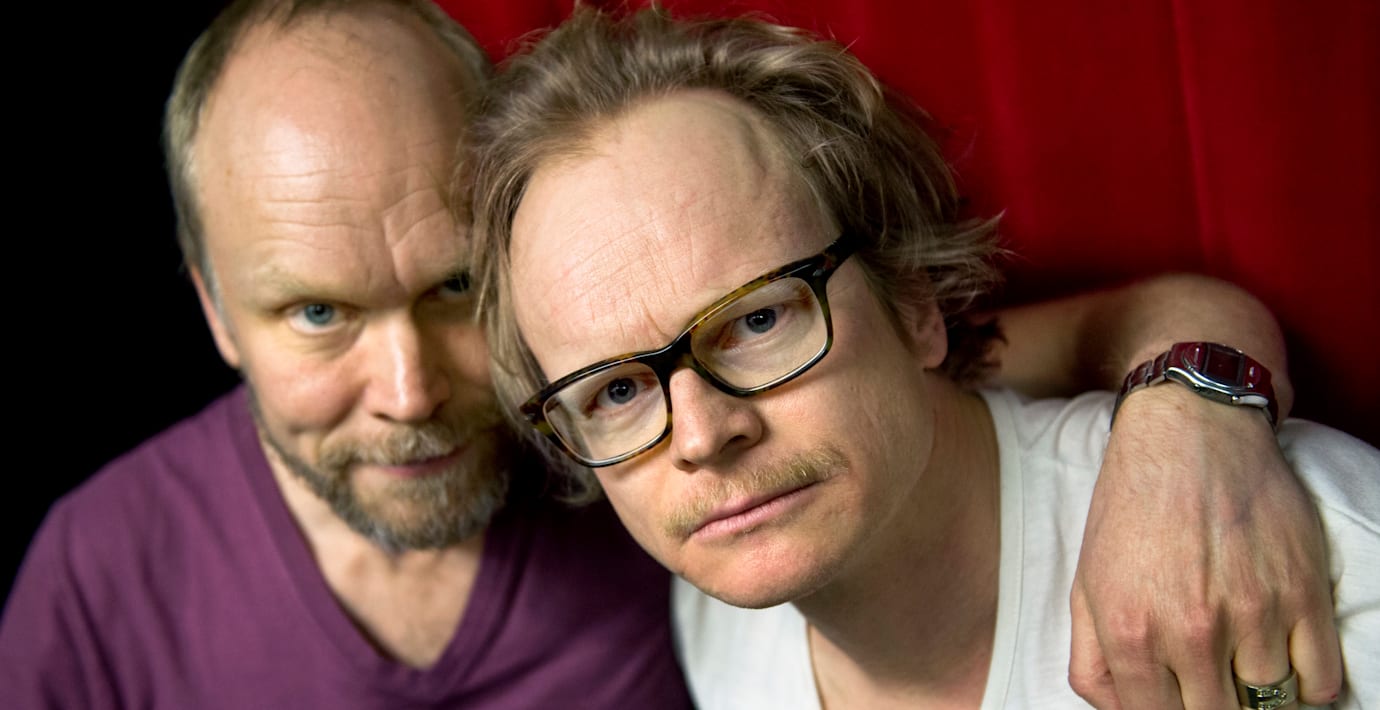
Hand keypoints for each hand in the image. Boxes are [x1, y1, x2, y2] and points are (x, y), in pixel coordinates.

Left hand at [1069, 386, 1340, 708]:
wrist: (1189, 432)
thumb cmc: (1130, 506)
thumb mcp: (1086, 583)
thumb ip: (1093, 660)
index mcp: (1129, 632)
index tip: (1176, 698)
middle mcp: (1190, 631)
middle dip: (1209, 704)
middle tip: (1208, 681)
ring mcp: (1252, 614)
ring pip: (1270, 702)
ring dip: (1257, 691)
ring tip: (1241, 661)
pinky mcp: (1302, 592)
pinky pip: (1322, 679)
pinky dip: (1308, 683)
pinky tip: (1284, 658)